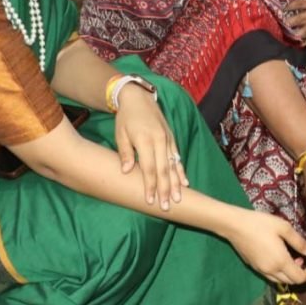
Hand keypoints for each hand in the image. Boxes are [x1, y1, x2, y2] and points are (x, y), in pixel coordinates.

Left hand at [114, 83, 187, 209]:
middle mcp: (159, 140)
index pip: (149, 168)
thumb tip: (127, 171)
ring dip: (176, 183)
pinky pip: (177, 157)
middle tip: (168, 207)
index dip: (150, 186)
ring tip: (179, 199)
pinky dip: (181, 170)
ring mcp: (167, 139)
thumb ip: (125, 153)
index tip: (150, 201)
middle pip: (164, 169)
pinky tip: (185, 182)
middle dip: (165, 189)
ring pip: (173, 165)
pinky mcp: (171, 138)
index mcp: (145, 140)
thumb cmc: (126, 118)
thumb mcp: (120, 134)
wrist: (139, 97)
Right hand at [225, 208, 305, 285]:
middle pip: (290, 281)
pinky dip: (279, 271)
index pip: (300, 278)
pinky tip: (278, 257)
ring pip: (280, 280)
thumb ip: (299, 242)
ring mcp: (261, 270)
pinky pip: (270, 275)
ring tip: (293, 257)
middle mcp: (271, 270)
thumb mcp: (284, 228)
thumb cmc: (261, 223)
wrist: (235, 225)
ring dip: (290, 273)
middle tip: (304, 259)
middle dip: (301, 274)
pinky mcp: (253, 266)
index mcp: (281, 262)